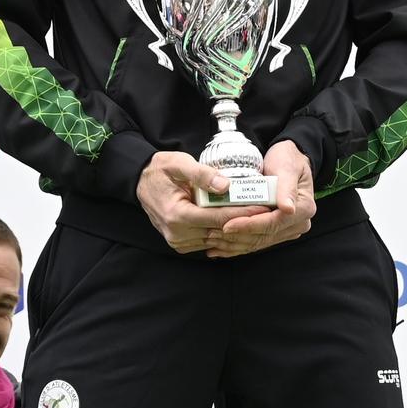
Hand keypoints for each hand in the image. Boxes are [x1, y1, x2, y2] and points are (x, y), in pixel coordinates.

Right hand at [137, 151, 267, 253]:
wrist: (140, 182)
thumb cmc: (160, 171)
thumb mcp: (179, 163)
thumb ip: (202, 174)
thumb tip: (226, 186)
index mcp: (177, 215)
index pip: (218, 218)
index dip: (243, 213)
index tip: (263, 207)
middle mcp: (177, 233)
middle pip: (220, 232)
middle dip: (244, 222)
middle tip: (266, 212)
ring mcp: (178, 241)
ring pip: (216, 240)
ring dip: (236, 230)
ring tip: (256, 217)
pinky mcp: (181, 243)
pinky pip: (207, 242)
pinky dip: (223, 234)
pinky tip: (238, 224)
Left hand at [205, 141, 314, 258]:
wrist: (290, 159)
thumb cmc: (288, 159)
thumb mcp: (287, 167)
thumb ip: (286, 187)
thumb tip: (288, 208)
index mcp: (303, 209)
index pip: (272, 223)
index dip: (249, 225)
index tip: (227, 225)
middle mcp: (298, 223)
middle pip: (264, 236)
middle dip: (237, 237)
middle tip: (212, 234)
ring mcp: (288, 229)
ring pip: (259, 242)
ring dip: (235, 244)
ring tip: (211, 241)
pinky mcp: (278, 231)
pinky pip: (257, 241)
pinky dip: (238, 245)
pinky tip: (220, 248)